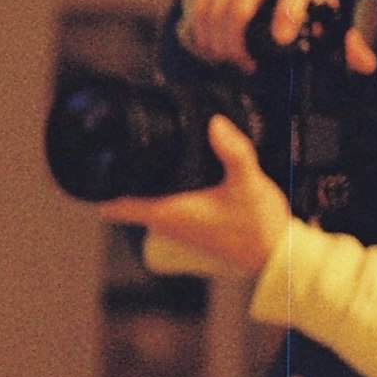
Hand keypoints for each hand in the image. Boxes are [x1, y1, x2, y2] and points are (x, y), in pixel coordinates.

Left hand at [103, 110, 290, 282]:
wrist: (278, 253)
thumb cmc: (259, 225)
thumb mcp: (248, 182)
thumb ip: (233, 152)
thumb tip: (215, 124)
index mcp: (168, 213)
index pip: (117, 207)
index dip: (102, 188)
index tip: (98, 167)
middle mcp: (166, 225)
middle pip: (127, 201)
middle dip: (123, 179)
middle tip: (124, 150)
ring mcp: (177, 229)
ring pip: (146, 204)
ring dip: (142, 185)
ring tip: (145, 158)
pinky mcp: (190, 228)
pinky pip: (163, 208)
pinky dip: (161, 193)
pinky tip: (174, 176)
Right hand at [178, 0, 376, 80]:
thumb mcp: (319, 11)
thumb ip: (340, 40)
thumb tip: (365, 64)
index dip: (287, 15)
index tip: (281, 40)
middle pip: (238, 9)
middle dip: (235, 46)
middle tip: (243, 65)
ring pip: (212, 13)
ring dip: (215, 46)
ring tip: (225, 60)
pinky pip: (196, 10)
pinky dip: (199, 36)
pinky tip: (209, 47)